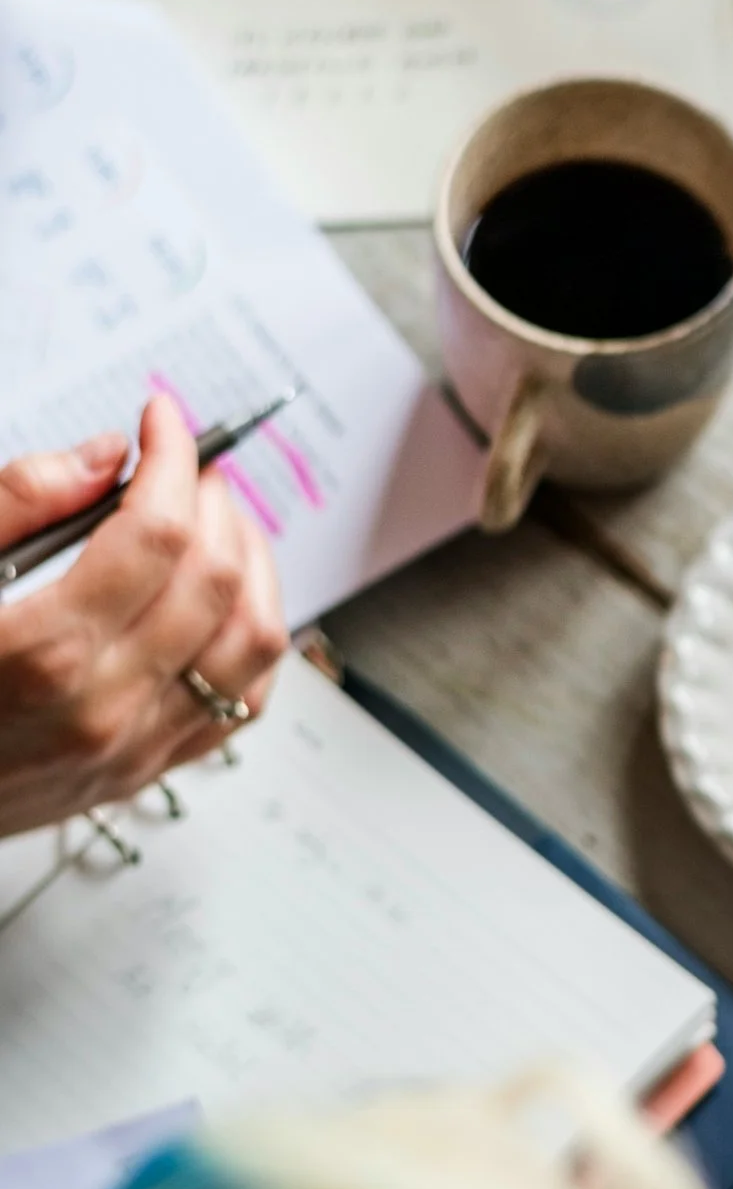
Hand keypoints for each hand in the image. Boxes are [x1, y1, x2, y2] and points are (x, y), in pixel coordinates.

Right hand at [0, 399, 287, 842]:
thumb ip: (18, 503)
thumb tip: (106, 455)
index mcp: (43, 652)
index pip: (157, 532)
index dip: (172, 457)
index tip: (162, 419)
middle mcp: (103, 705)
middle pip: (214, 577)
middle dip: (212, 497)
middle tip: (184, 463)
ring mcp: (132, 746)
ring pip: (252, 638)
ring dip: (251, 559)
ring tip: (215, 518)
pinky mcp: (145, 769)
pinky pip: (244, 701)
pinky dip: (253, 635)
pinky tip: (226, 595)